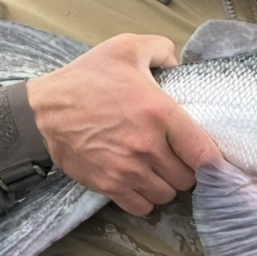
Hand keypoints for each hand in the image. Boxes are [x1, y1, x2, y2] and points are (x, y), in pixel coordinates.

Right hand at [27, 36, 219, 216]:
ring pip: (168, 195)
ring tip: (157, 169)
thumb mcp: (126, 47)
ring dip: (166, 184)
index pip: (205, 153)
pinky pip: (143, 208)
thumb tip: (179, 64)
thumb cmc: (85, 80)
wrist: (43, 110)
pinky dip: (145, 199)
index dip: (213, 159)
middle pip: (188, 178)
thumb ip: (162, 50)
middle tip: (176, 157)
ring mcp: (128, 169)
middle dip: (186, 169)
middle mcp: (147, 146)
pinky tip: (140, 182)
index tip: (208, 157)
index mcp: (160, 113)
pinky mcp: (109, 185)